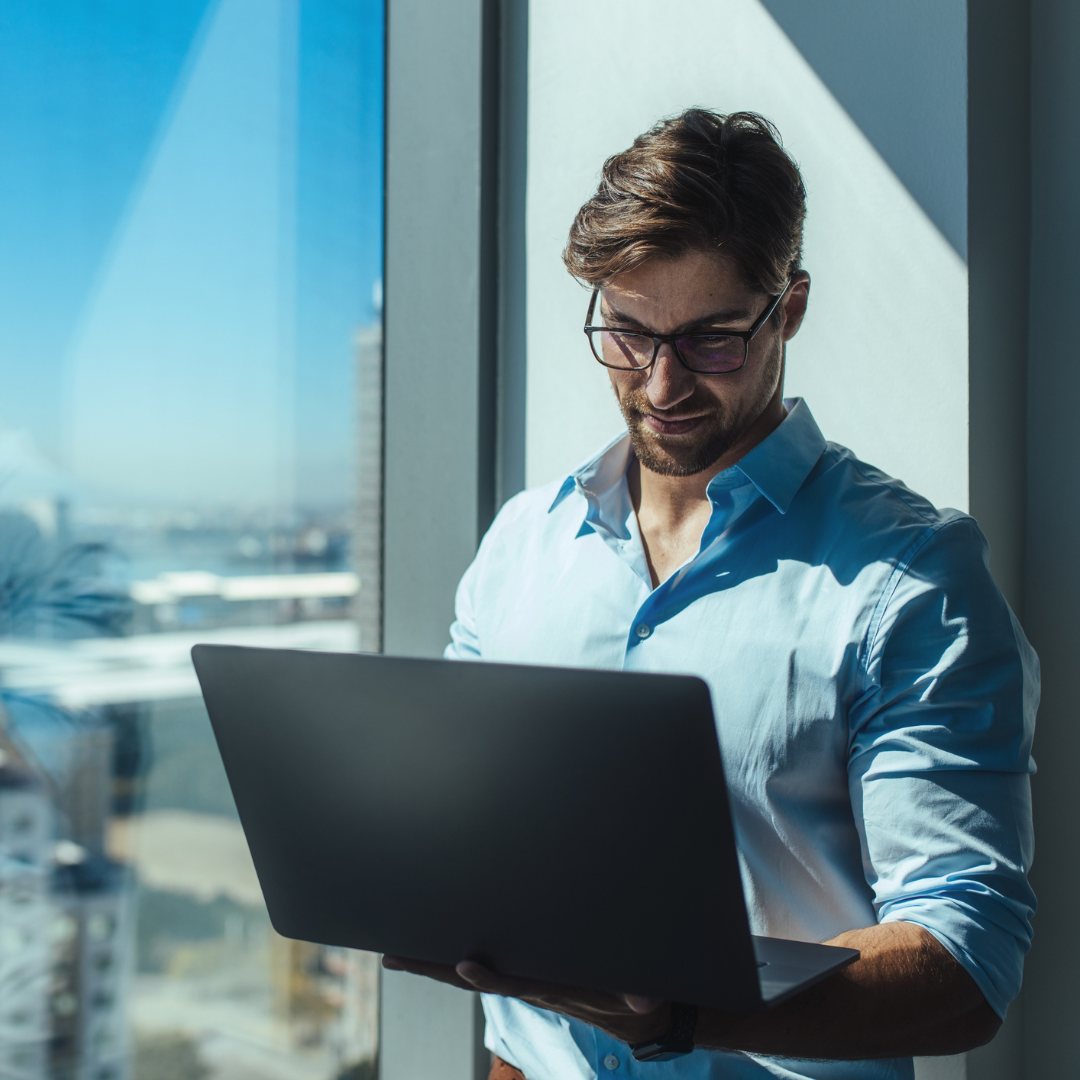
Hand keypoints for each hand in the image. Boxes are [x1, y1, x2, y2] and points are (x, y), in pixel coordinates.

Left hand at [382, 955, 670, 1045]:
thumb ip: (639, 995)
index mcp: (551, 988)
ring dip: (433, 965)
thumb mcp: (639, 996)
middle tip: (393, 957)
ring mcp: (523, 980)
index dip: (488, 976)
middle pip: (473, 979)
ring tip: (398, 952)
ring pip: (470, 974)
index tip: (463, 964)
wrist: (633, 1013)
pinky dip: (455, 962)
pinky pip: (483, 968)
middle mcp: (528, 985)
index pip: (513, 983)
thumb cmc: (632, 996)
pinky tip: (435, 953)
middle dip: (433, 969)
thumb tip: (643, 1002)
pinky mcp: (524, 974)